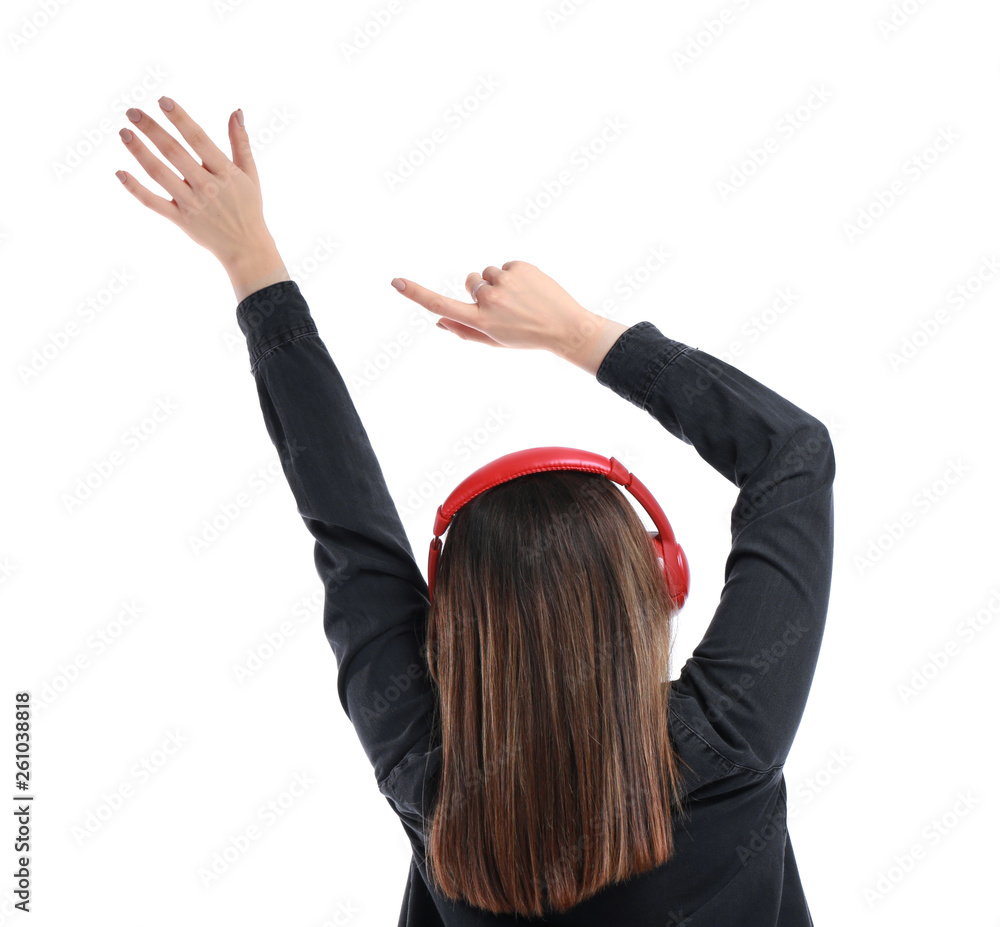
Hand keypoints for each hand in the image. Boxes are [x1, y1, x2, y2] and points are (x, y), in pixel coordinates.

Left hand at [116, 97, 288, 298]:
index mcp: (225, 172)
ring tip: (124, 132)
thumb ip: (240, 142)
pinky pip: (153, 202)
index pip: (198, 139)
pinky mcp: (180, 219)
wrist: (246, 246)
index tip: (162, 101)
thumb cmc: (248, 206)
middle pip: (174, 152)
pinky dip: (135, 189)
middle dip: (151, 129)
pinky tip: (120, 173)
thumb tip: (236, 111)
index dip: (180, 119)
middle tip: (132, 112)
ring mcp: (192, 204)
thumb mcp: (249, 173)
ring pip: (160, 173)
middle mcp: (207, 186)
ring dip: (139, 152)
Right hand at [390, 261, 627, 374]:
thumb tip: (439, 320)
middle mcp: (488, 300)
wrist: (566, 328)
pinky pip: (506, 266)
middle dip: (482, 289)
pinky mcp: (519, 267)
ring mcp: (504, 282)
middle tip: (507, 306)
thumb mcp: (494, 341)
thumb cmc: (527, 337)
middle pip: (471, 282)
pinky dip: (516, 275)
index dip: (416, 294)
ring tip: (521, 298)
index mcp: (480, 322)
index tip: (396, 282)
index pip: (440, 305)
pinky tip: (531, 289)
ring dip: (500, 282)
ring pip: (488, 273)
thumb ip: (464, 331)